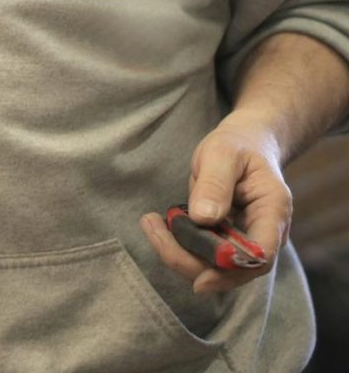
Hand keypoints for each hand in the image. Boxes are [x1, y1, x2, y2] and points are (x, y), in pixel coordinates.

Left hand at [139, 110, 291, 294]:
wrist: (245, 144)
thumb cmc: (237, 146)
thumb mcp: (223, 153)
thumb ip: (215, 183)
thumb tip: (203, 219)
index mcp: (273, 213)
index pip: (260, 256)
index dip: (232, 271)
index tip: (199, 279)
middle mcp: (263, 234)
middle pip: (233, 268)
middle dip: (190, 260)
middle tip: (152, 230)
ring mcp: (244, 239)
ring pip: (214, 266)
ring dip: (179, 253)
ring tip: (149, 223)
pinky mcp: (225, 238)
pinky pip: (204, 253)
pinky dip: (179, 245)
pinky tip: (158, 225)